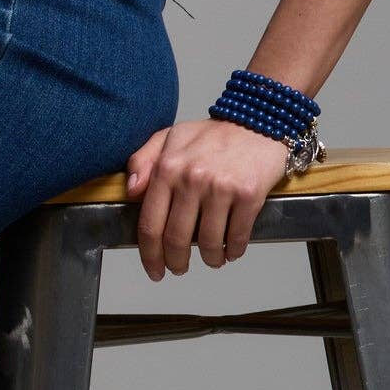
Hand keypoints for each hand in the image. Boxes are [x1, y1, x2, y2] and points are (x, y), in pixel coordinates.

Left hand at [123, 116, 293, 278]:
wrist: (258, 120)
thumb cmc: (213, 134)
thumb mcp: (171, 137)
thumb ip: (143, 161)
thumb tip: (131, 191)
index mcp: (168, 168)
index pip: (150, 224)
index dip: (149, 255)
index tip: (154, 269)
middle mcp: (192, 179)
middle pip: (176, 239)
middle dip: (176, 263)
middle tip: (179, 268)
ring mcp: (221, 188)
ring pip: (209, 242)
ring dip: (209, 259)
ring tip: (211, 259)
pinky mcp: (248, 194)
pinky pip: (237, 236)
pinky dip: (233, 251)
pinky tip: (231, 251)